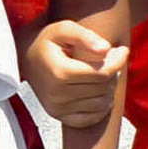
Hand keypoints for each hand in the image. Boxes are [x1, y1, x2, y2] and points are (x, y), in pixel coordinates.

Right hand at [20, 20, 125, 135]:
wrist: (25, 57)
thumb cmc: (47, 41)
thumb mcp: (63, 29)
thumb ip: (85, 36)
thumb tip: (106, 49)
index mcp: (60, 72)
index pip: (102, 73)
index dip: (118, 61)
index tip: (122, 50)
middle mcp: (57, 94)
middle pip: (103, 88)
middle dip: (113, 73)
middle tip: (110, 60)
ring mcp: (57, 108)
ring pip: (101, 104)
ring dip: (109, 89)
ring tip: (104, 75)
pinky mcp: (57, 116)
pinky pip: (91, 119)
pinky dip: (101, 108)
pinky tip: (99, 93)